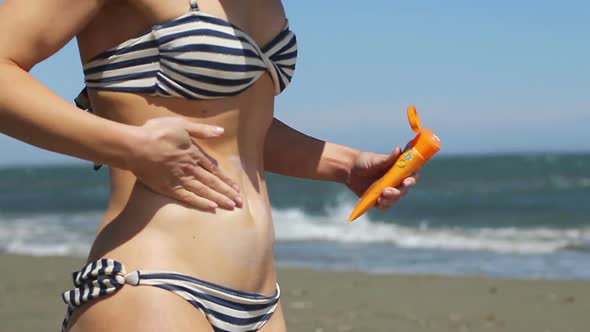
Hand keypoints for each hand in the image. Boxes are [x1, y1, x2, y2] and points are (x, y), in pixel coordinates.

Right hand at [127, 117, 241, 210]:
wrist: (135, 146)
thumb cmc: (156, 132)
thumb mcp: (181, 125)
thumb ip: (202, 130)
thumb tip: (221, 131)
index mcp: (194, 153)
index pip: (214, 169)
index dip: (226, 179)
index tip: (237, 187)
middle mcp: (190, 168)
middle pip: (213, 182)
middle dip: (228, 192)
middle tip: (240, 203)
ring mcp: (180, 179)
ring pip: (204, 191)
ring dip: (219, 199)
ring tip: (231, 207)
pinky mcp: (168, 188)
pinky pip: (188, 197)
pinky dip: (200, 203)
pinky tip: (211, 208)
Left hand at [345, 147, 419, 209]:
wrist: (349, 169)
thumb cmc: (365, 161)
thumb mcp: (376, 159)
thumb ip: (388, 158)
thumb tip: (398, 150)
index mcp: (399, 171)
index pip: (411, 175)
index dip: (413, 178)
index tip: (408, 180)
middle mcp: (395, 182)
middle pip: (405, 189)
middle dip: (400, 190)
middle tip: (390, 189)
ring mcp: (387, 191)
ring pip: (395, 198)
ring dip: (391, 198)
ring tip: (382, 193)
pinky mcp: (379, 199)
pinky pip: (385, 205)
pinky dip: (383, 204)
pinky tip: (378, 201)